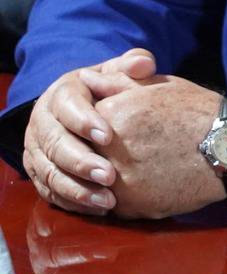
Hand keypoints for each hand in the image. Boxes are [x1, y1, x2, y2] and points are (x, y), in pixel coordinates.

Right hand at [20, 49, 153, 214]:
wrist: (91, 108)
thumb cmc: (111, 90)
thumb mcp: (120, 73)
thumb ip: (131, 66)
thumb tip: (143, 64)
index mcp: (61, 95)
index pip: (67, 107)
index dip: (84, 121)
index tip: (108, 136)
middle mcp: (42, 123)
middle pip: (54, 145)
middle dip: (82, 162)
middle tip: (110, 176)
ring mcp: (37, 149)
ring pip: (49, 173)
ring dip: (77, 189)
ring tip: (108, 201)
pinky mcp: (39, 171)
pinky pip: (49, 191)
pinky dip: (72, 202)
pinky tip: (99, 209)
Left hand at [96, 76, 226, 218]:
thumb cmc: (199, 112)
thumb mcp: (160, 86)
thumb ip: (117, 82)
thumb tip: (87, 80)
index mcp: (110, 114)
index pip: (84, 124)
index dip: (104, 127)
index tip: (126, 130)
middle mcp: (107, 149)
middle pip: (89, 154)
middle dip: (105, 153)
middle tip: (137, 151)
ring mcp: (118, 179)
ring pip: (98, 182)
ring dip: (113, 178)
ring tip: (143, 169)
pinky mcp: (133, 204)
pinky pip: (116, 204)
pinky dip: (129, 197)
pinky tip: (151, 185)